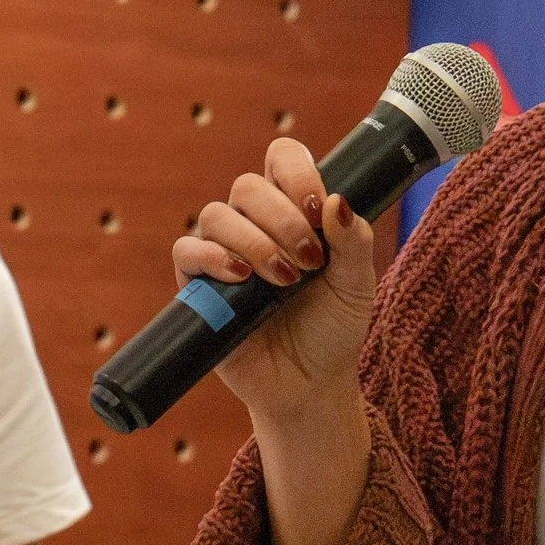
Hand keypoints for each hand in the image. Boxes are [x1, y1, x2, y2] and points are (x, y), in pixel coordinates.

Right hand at [172, 135, 378, 425]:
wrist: (309, 385)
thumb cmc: (332, 330)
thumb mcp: (356, 285)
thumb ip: (353, 242)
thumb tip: (337, 201)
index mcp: (293, 210)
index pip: (282, 159)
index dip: (297, 173)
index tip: (318, 209)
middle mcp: (254, 224)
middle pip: (247, 186)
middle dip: (282, 218)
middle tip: (309, 260)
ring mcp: (223, 252)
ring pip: (218, 215)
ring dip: (254, 242)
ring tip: (284, 280)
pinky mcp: (198, 286)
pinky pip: (188, 251)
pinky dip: (213, 258)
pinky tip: (241, 277)